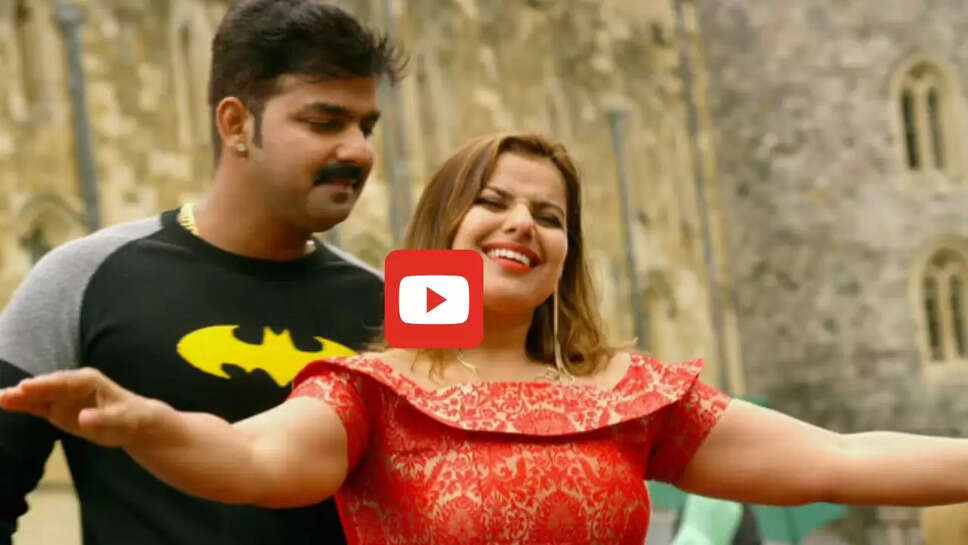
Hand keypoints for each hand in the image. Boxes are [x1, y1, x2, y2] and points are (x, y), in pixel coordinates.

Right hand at [0, 368, 157, 446]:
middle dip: (27, 390)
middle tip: (6, 395)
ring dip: (19, 397)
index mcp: (88, 381)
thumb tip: (83, 419)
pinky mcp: (56, 407)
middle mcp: (72, 384)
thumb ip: (101, 420)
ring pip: (38, 395)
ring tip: (0, 399)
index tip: (25, 387)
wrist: (131, 422)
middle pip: (46, 386)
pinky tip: (4, 403)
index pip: (63, 383)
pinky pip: (36, 405)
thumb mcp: (120, 422)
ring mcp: (62, 395)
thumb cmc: (128, 419)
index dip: (44, 385)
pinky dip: (22, 404)